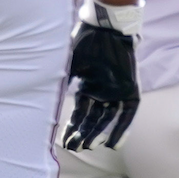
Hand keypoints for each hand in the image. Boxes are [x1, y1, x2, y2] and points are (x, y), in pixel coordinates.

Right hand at [63, 21, 139, 149]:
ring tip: (91, 148)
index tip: (65, 142)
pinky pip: (127, 114)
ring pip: (108, 120)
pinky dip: (122, 129)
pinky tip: (113, 144)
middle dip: (84, 134)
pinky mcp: (131, 91)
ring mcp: (116, 92)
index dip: (73, 128)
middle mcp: (101, 93)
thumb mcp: (69, 66)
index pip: (79, 114)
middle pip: (93, 120)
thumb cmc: (85, 44)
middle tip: (75, 148)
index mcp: (86, 88)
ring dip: (99, 134)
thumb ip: (62, 83)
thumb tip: (47, 99)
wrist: (107, 29)